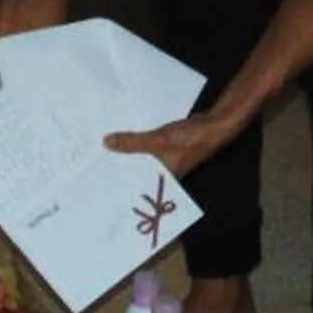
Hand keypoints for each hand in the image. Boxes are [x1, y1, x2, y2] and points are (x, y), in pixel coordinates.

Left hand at [105, 109, 240, 178]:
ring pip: (144, 162)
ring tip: (107, 153)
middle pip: (139, 174)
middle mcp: (166, 176)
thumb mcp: (157, 140)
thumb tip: (106, 143)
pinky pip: (150, 151)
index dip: (121, 186)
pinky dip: (140, 147)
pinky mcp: (170, 150)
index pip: (138, 188)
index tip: (101, 183)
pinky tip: (126, 140)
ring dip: (131, 157)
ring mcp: (169, 162)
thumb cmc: (189, 139)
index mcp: (163, 181)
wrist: (214, 125)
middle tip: (97, 166)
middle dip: (123, 169)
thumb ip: (132, 143)